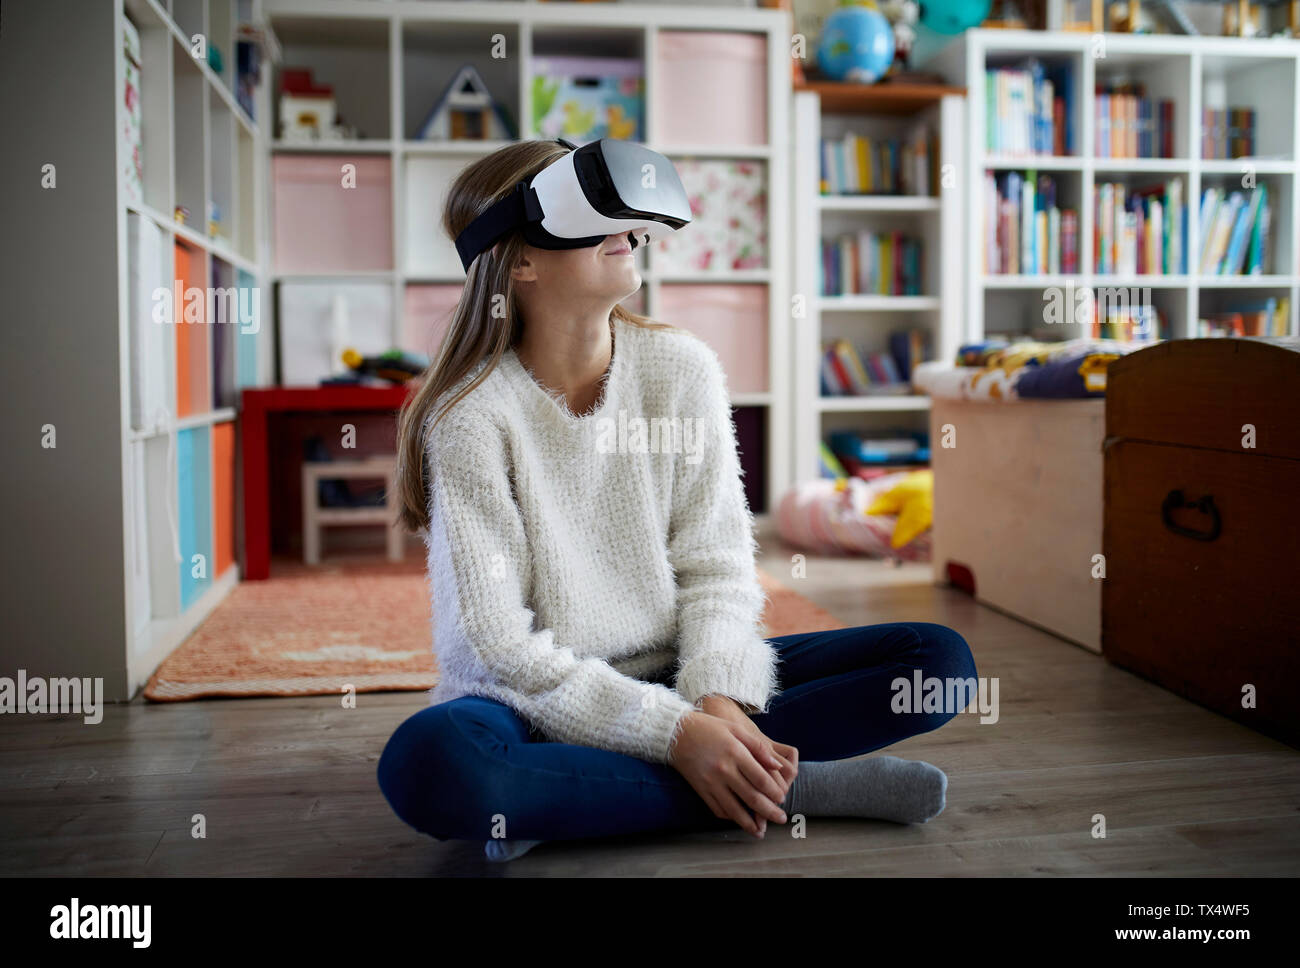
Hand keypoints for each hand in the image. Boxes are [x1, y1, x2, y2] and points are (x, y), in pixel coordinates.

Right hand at [697, 696, 798, 835]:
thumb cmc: (709, 728)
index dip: (774, 792)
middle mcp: (724, 770)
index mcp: (735, 753)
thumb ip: (758, 747)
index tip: (782, 799)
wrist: (675, 733)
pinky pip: (717, 809)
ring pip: (734, 809)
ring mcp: (711, 782)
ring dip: (750, 823)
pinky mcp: (700, 790)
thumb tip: (777, 767)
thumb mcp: (735, 728)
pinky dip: (730, 817)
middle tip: (781, 819)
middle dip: (769, 811)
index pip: (761, 779)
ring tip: (761, 832)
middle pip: (751, 797)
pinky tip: (739, 821)